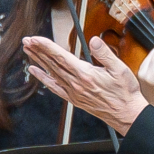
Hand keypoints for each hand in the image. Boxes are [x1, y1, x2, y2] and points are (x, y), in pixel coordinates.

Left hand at [21, 33, 147, 135]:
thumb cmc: (125, 93)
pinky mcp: (74, 98)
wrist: (127, 114)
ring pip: (51, 73)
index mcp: (85, 74)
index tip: (35, 38)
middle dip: (38, 51)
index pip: (60, 57)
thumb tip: (94, 40)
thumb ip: (105, 54)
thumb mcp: (120, 69)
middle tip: (26, 40)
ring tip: (28, 50)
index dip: (46, 46)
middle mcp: (76, 84)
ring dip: (39, 60)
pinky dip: (43, 78)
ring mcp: (73, 92)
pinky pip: (55, 87)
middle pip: (52, 64)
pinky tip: (36, 72)